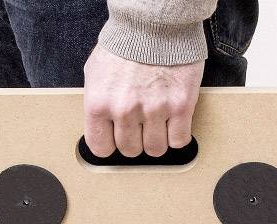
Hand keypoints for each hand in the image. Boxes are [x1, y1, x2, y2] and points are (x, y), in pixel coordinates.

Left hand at [83, 46, 203, 157]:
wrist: (155, 20)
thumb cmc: (125, 44)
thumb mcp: (96, 73)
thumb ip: (97, 104)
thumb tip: (102, 130)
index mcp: (99, 103)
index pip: (101, 148)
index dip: (110, 144)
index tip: (117, 136)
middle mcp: (125, 109)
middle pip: (130, 150)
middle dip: (135, 139)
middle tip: (140, 123)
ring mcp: (154, 109)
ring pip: (155, 149)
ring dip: (157, 139)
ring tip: (157, 121)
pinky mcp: (180, 105)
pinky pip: (179, 140)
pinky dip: (177, 135)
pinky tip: (174, 121)